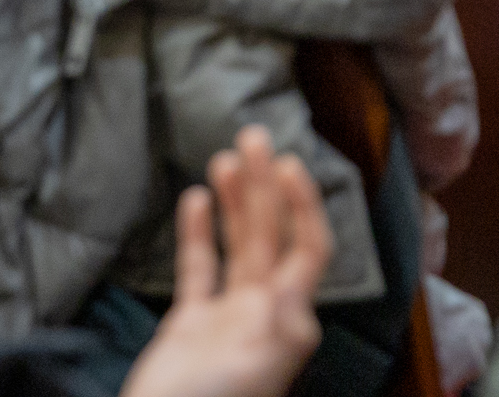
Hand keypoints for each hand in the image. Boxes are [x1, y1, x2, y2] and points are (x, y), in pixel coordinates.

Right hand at [121, 128, 332, 396]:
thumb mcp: (255, 363)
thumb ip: (276, 324)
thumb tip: (292, 286)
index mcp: (288, 320)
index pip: (308, 250)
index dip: (304, 206)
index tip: (291, 163)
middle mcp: (264, 313)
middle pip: (270, 237)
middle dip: (266, 187)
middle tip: (254, 135)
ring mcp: (226, 319)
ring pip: (236, 247)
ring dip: (235, 201)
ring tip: (226, 155)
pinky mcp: (190, 327)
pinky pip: (199, 270)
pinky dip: (199, 233)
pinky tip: (195, 199)